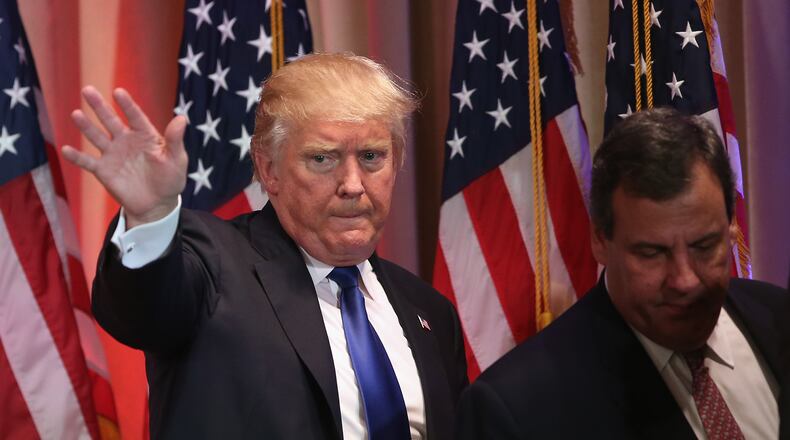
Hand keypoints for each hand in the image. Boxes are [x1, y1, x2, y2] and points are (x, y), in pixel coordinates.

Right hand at [62, 86, 187, 227]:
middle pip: (111, 120)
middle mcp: (126, 140)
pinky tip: (66, 149)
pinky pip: (87, 162)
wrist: (157, 205)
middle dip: (100, 106)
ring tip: (76, 114)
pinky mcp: (104, 170)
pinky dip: (77, 157)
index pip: (135, 116)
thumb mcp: (177, 160)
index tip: (118, 92)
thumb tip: (182, 118)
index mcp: (145, 135)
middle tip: (88, 90)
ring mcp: (113, 154)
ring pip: (97, 136)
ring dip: (86, 126)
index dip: (127, 105)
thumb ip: (175, 140)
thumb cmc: (170, 180)